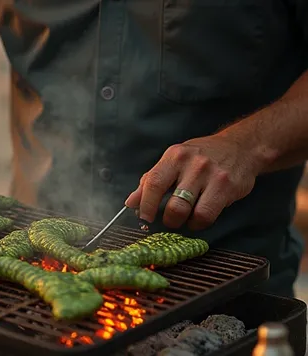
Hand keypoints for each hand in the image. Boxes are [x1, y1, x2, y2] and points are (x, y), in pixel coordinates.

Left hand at [125, 133, 257, 230]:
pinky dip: (198, 223)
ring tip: (184, 218)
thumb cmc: (203, 156)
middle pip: (172, 203)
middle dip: (167, 219)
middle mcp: (191, 163)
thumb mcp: (175, 160)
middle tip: (168, 219)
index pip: (153, 182)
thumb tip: (131, 202)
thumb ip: (152, 180)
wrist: (240, 147)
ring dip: (182, 222)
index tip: (143, 216)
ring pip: (188, 212)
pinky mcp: (226, 187)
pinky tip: (198, 217)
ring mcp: (210, 175)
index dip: (145, 204)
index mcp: (174, 155)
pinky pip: (206, 216)